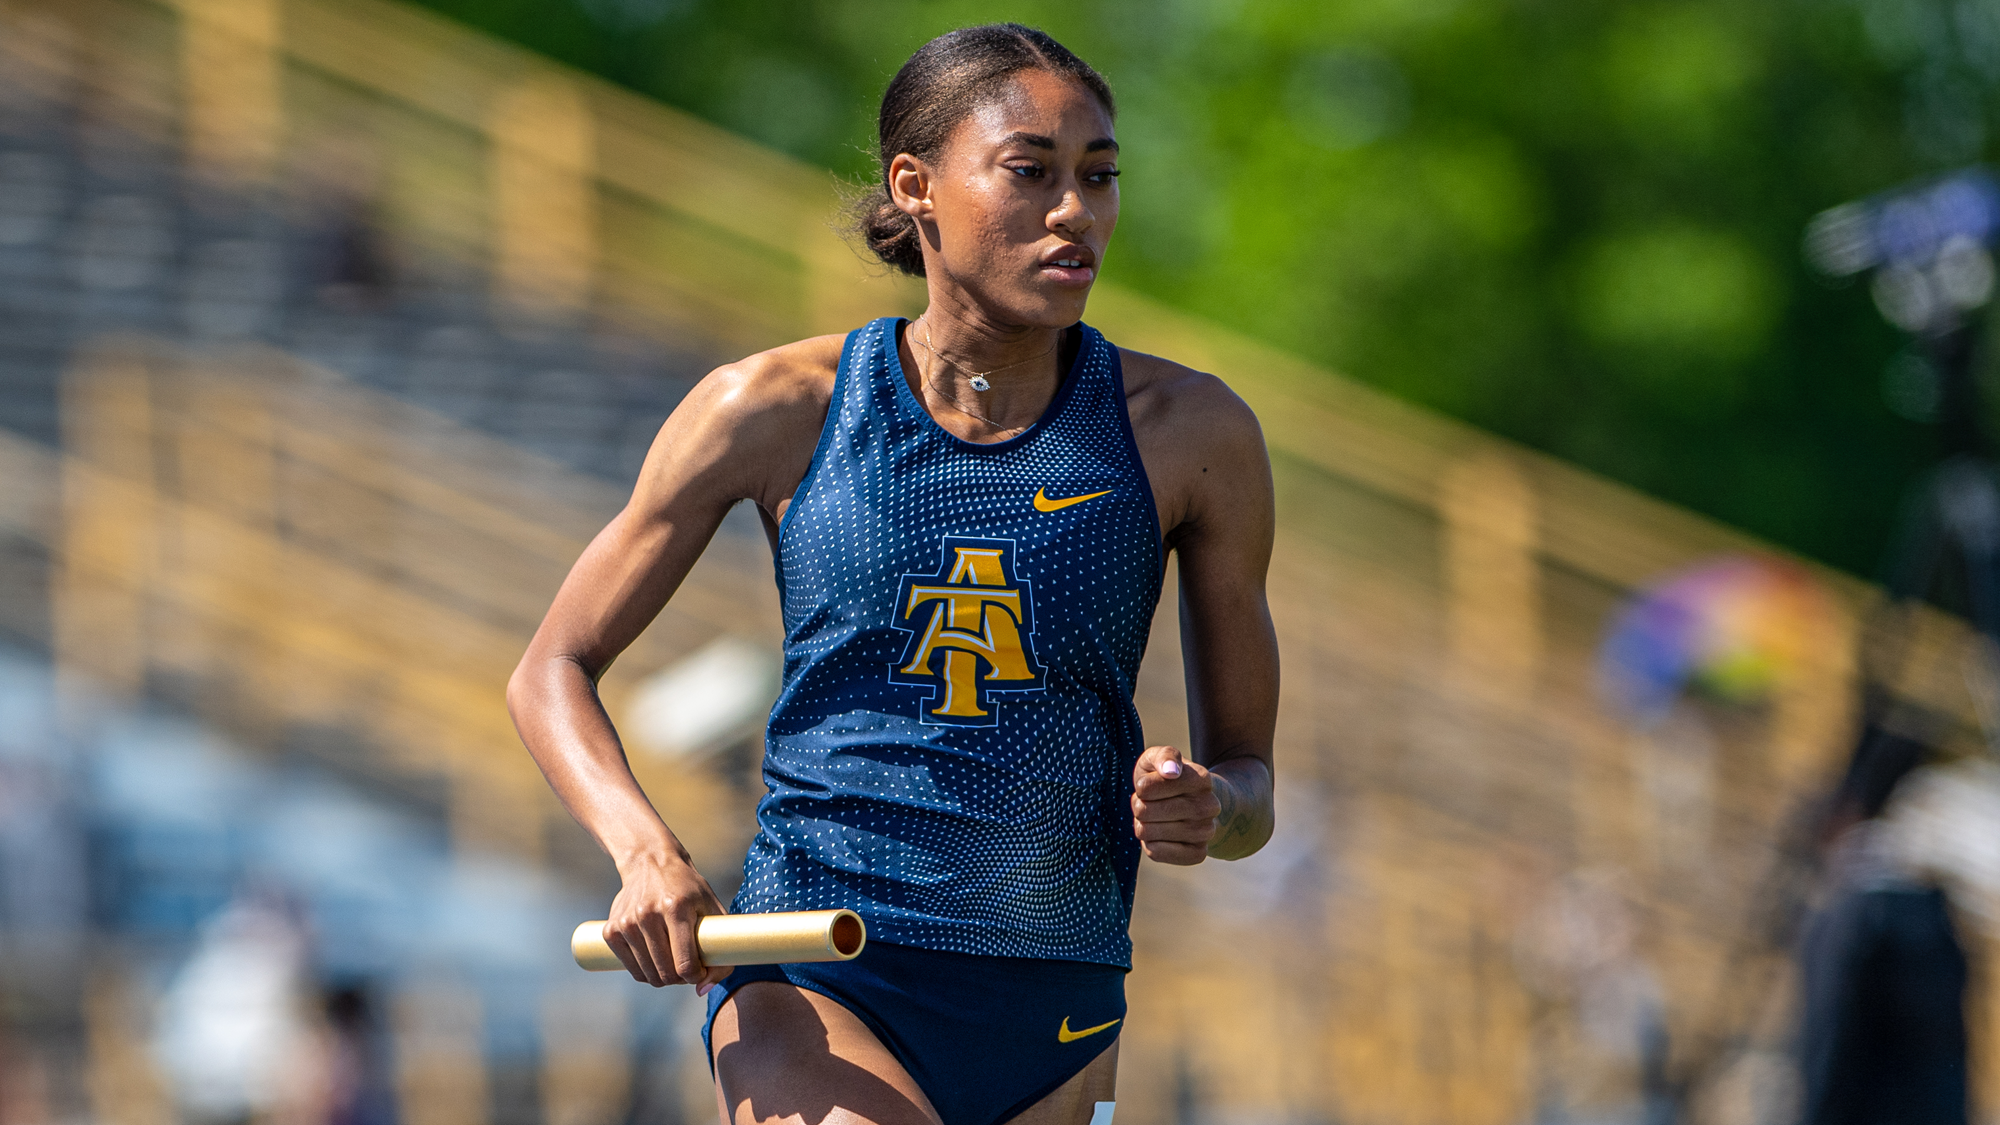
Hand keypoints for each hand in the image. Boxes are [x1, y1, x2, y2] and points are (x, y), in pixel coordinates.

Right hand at [601, 850, 733, 990]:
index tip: (700, 972)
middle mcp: (649, 914)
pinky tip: (654, 961)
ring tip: (672, 965)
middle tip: (687, 969)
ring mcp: (627, 922)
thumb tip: (702, 991)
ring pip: (647, 974)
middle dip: (680, 979)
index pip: (685, 963)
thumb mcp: (712, 909)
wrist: (650, 862)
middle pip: (665, 972)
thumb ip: (719, 949)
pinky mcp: (611, 929)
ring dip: (662, 978)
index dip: (696, 977)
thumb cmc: (689, 889)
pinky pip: (630, 968)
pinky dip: (644, 973)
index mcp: (677, 907)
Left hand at [1131, 744, 1222, 864]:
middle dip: (1138, 806)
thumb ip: (1164, 756)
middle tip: (1150, 802)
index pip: (1146, 788)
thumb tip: (1171, 771)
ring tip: (1156, 817)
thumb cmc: (1168, 778)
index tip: (1150, 785)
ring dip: (1142, 824)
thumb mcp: (1160, 757)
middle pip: (1144, 811)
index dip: (1140, 787)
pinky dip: (1150, 843)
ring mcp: (1206, 832)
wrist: (1194, 804)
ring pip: (1148, 832)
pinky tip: (1161, 835)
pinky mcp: (1198, 854)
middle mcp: (1209, 806)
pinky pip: (1156, 852)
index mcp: (1201, 779)